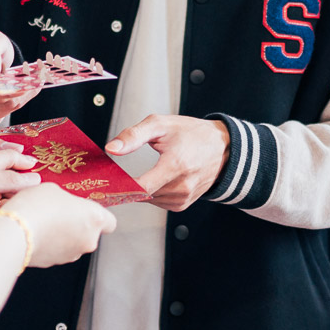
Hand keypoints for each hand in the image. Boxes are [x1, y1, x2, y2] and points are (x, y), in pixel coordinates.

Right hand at [1, 183, 115, 266]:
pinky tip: (36, 232)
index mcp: (95, 218)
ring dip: (63, 234)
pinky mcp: (55, 263)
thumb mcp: (54, 190)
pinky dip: (50, 244)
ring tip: (44, 221)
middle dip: (77, 224)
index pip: (110, 222)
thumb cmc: (36, 207)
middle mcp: (88, 240)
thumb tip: (63, 205)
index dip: (99, 216)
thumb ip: (66, 200)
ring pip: (72, 242)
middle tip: (60, 211)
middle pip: (89, 232)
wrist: (15, 232)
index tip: (88, 210)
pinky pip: (57, 251)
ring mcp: (72, 254)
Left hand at [106, 115, 228, 212]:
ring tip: (149, 170)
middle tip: (120, 174)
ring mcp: (184, 197)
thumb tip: (111, 148)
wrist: (222, 147)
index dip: (121, 187)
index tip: (107, 183)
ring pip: (148, 200)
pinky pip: (158, 202)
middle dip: (128, 185)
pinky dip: (153, 192)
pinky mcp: (183, 204)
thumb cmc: (192, 134)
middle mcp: (182, 185)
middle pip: (142, 194)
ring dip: (141, 189)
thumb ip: (133, 135)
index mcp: (175, 165)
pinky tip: (159, 178)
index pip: (141, 187)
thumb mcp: (160, 125)